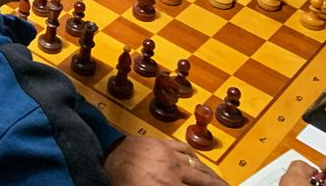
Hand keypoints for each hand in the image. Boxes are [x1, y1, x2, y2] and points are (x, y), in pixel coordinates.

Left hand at [104, 136, 226, 184]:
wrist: (105, 158)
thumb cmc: (122, 181)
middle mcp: (173, 171)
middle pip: (205, 181)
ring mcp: (169, 155)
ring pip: (199, 166)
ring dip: (211, 175)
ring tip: (220, 182)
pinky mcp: (162, 143)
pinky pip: (185, 150)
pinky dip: (195, 158)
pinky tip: (199, 164)